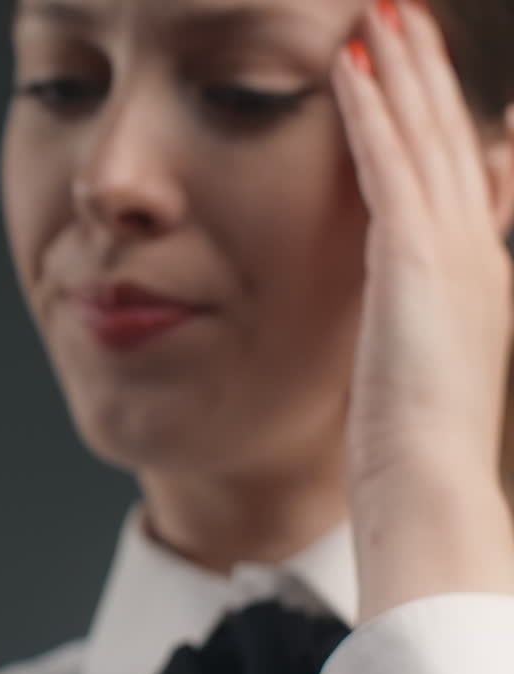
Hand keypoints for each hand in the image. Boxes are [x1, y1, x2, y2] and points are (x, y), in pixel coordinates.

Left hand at [333, 0, 513, 621]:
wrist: (426, 479)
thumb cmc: (410, 437)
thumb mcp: (419, 357)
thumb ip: (413, 308)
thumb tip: (397, 291)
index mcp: (477, 269)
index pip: (460, 168)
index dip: (441, 111)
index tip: (417, 66)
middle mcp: (476, 244)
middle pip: (449, 134)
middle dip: (425, 68)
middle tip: (402, 11)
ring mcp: (453, 246)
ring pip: (425, 133)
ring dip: (401, 67)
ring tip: (381, 12)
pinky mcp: (416, 257)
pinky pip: (388, 163)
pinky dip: (370, 110)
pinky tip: (345, 67)